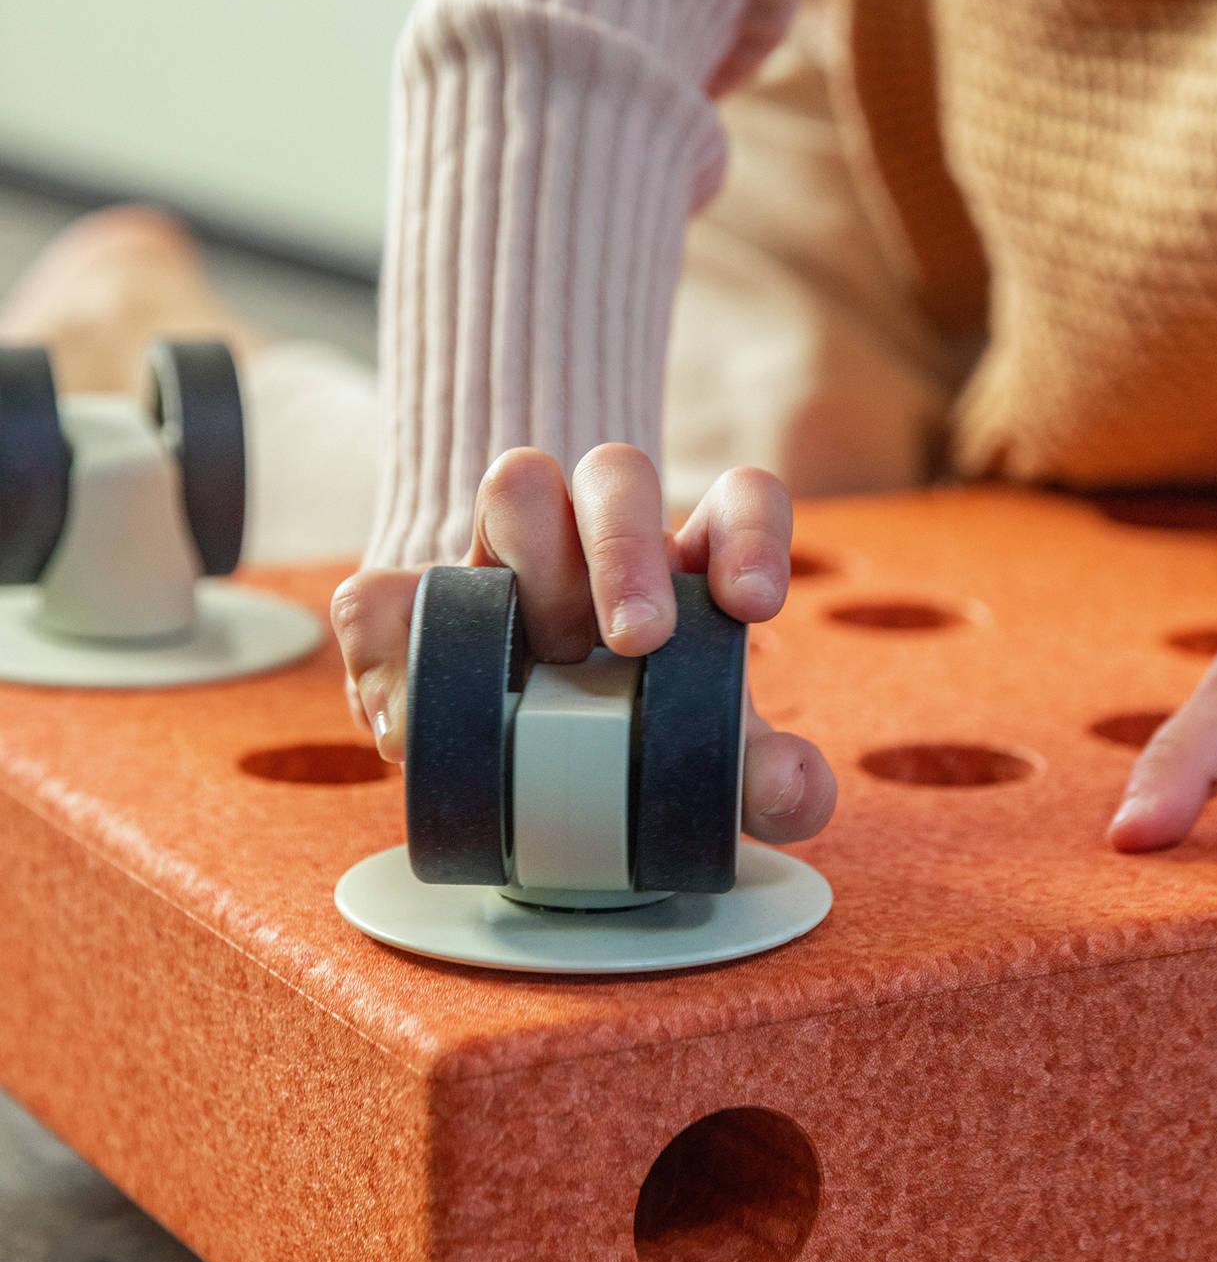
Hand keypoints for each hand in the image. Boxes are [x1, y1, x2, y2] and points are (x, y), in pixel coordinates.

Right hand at [331, 445, 835, 845]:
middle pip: (617, 472)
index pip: (738, 497)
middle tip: (638, 639)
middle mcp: (597, 536)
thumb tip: (793, 790)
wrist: (528, 767)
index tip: (753, 604)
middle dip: (627, 544)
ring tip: (543, 657)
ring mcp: (502, 559)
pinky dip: (392, 651)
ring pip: (518, 483)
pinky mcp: (409, 607)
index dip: (752, 530)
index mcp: (688, 563)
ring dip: (535, 558)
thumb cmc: (639, 740)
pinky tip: (411, 725)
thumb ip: (766, 780)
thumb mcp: (706, 766)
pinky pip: (378, 596)